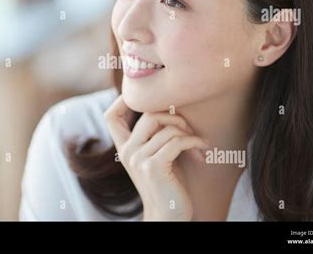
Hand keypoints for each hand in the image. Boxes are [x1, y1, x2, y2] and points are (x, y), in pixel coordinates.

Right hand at [104, 95, 208, 220]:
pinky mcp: (153, 167)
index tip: (149, 98)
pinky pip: (177, 141)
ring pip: (167, 128)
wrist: (168, 215)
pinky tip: (202, 152)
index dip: (124, 100)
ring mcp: (138, 159)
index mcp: (124, 148)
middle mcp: (127, 151)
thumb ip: (154, 135)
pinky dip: (194, 143)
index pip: (111, 116)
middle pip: (149, 114)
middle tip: (189, 131)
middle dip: (175, 118)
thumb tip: (168, 107)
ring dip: (189, 134)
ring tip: (198, 145)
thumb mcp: (156, 155)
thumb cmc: (168, 183)